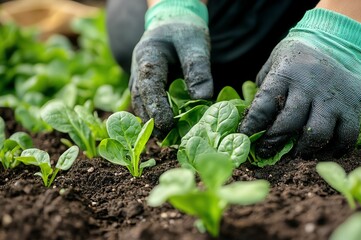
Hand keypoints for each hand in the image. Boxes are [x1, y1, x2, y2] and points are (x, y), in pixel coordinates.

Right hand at [130, 0, 212, 136]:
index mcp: (148, 56)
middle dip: (151, 119)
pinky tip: (167, 130)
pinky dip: (155, 116)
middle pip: (140, 98)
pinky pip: (147, 103)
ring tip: (166, 139)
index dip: (156, 106)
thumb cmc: (184, 33)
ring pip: (140, 103)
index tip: (167, 125)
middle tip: (166, 139)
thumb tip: (203, 98)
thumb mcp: (195, 44)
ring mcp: (139, 78)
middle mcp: (138, 69)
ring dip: (151, 121)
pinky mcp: (146, 86)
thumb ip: (198, 69)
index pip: (149, 85)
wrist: (172, 25)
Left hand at [239, 9, 360, 157]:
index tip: (244, 138)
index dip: (251, 127)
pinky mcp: (352, 107)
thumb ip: (264, 87)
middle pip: (289, 124)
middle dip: (274, 143)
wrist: (338, 37)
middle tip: (266, 151)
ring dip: (303, 150)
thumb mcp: (275, 60)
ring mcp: (332, 98)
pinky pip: (346, 137)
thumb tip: (253, 118)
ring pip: (318, 134)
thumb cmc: (299, 53)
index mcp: (285, 74)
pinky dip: (333, 151)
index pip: (263, 107)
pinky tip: (322, 152)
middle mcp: (309, 87)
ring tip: (294, 154)